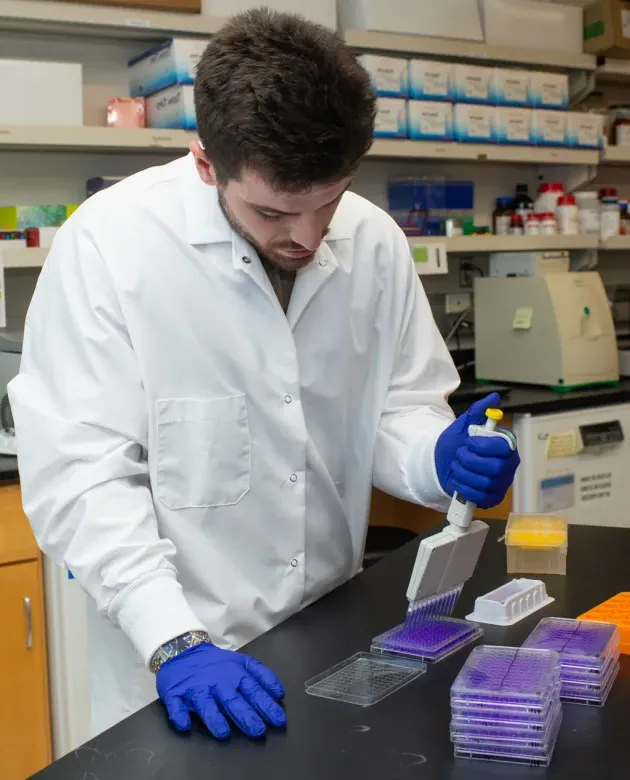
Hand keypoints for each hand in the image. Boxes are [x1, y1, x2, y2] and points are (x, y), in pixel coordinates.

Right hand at [156, 642, 286, 739]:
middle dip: (245, 715)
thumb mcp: (241, 662)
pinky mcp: (175, 694)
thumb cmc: (217, 663)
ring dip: (213, 717)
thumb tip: (279, 693)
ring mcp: (196, 688)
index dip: (266, 704)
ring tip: (223, 733)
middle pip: (232, 699)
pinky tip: (184, 725)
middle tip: (258, 731)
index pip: (253, 689)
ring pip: (205, 703)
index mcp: (235, 673)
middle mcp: (217, 681)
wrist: (183, 649)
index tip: (279, 719)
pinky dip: (179, 714)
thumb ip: (261, 676)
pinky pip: (176, 705)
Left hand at [435, 392, 519, 508]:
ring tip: (457, 466)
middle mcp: (508, 465)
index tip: (468, 442)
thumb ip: (478, 411)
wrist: (440, 464)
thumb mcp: (463, 424)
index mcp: (505, 445)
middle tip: (459, 455)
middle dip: (470, 461)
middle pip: (496, 468)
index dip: (483, 446)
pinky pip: (480, 496)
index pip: (504, 447)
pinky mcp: (492, 498)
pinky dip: (464, 487)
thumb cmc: (456, 443)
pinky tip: (459, 480)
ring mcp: (501, 483)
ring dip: (464, 473)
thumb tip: (494, 398)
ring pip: (486, 482)